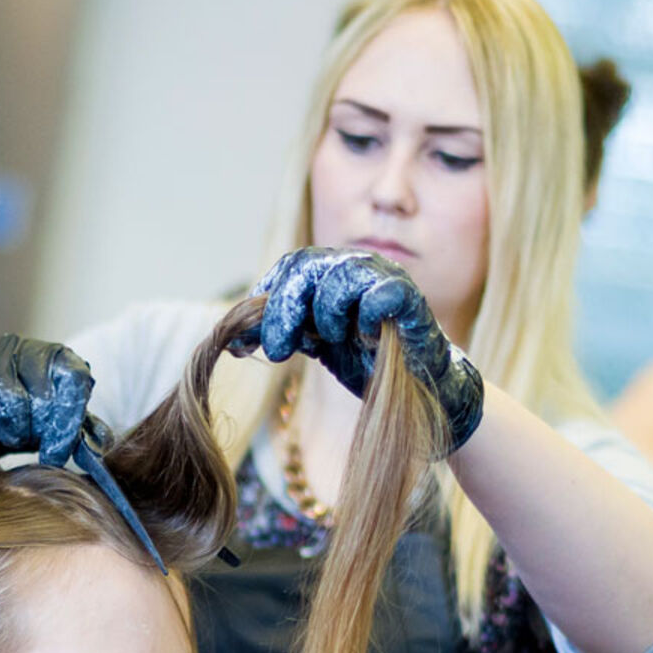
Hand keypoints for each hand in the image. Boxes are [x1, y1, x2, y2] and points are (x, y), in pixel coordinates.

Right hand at [0, 333, 110, 467]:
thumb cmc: (15, 425)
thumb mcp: (51, 431)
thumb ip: (78, 433)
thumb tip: (105, 443)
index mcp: (57, 360)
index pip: (75, 379)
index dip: (68, 420)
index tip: (57, 452)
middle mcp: (26, 349)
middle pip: (42, 391)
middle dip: (36, 428)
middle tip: (27, 442)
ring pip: (7, 392)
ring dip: (8, 425)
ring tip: (5, 432)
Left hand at [241, 246, 483, 449]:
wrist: (419, 387)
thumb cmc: (368, 361)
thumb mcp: (316, 344)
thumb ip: (285, 332)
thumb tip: (233, 340)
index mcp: (335, 274)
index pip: (292, 266)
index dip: (267, 294)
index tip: (250, 333)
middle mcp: (359, 269)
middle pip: (307, 266)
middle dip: (284, 308)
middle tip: (276, 347)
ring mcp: (385, 281)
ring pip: (340, 275)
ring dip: (324, 313)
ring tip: (329, 340)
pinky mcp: (410, 303)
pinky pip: (382, 294)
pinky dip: (365, 315)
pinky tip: (363, 338)